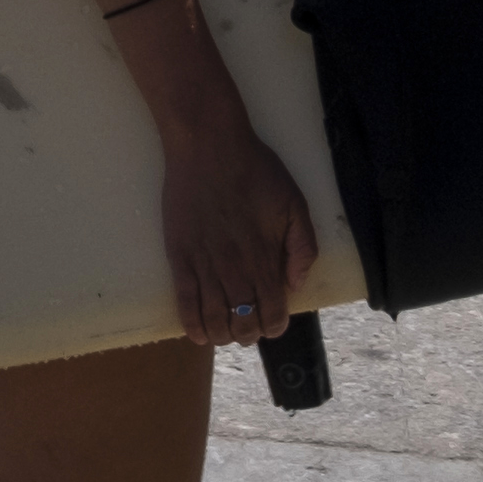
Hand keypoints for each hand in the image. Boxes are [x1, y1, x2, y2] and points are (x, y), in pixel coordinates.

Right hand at [155, 90, 320, 351]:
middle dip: (248, 333)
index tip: (273, 323)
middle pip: (243, 322)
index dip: (274, 327)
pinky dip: (192, 324)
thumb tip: (295, 283)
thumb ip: (302, 247)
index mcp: (266, 257)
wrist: (209, 146)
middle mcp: (235, 268)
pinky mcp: (180, 256)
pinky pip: (184, 302)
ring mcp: (205, 264)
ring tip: (225, 332)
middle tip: (248, 328)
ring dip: (222, 334)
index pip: (273, 312)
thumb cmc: (255, 171)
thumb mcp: (294, 204)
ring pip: (213, 318)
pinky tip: (198, 333)